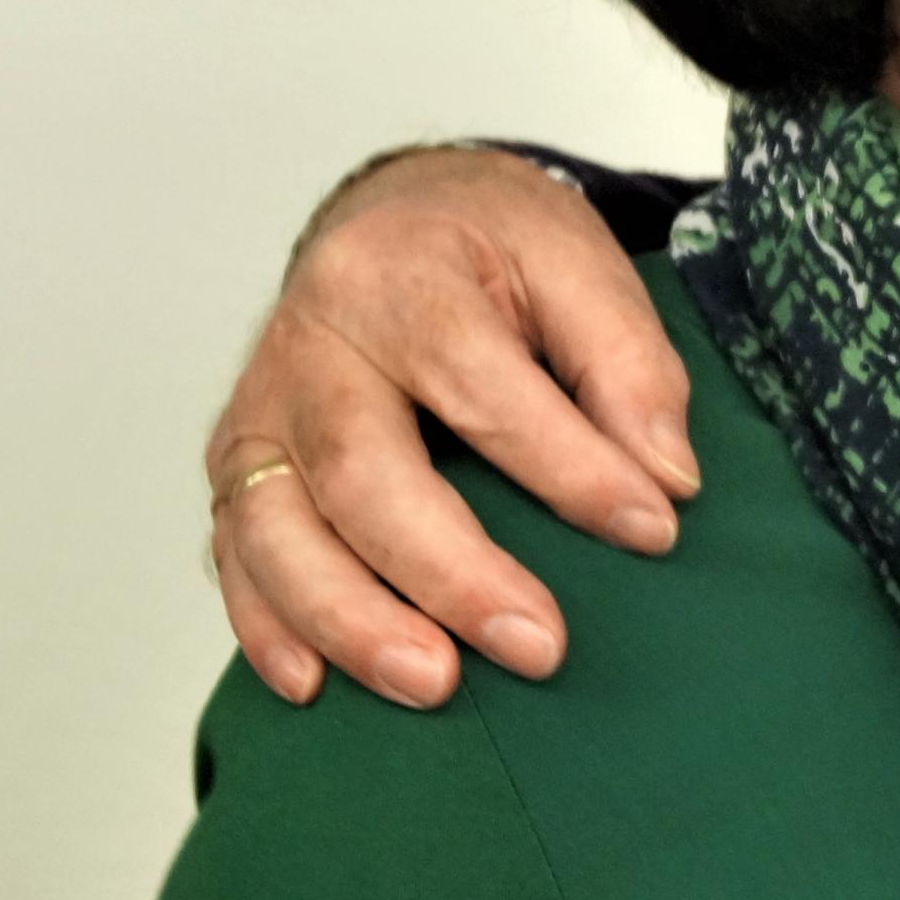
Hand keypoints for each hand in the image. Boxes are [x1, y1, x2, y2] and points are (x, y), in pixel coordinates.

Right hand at [205, 148, 695, 707]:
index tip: (652, 528)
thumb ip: (629, 364)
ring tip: (433, 684)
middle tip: (540, 647)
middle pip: (361, 473)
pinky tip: (315, 683)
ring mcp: (261, 409)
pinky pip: (233, 553)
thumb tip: (666, 479)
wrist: (394, 214)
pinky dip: (265, 625)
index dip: (569, 467)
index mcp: (397, 277)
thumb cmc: (490, 245)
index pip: (480, 386)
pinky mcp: (240, 463)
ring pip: (276, 529)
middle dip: (450, 573)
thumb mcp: (578, 261)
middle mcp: (308, 345)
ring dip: (350, 618)